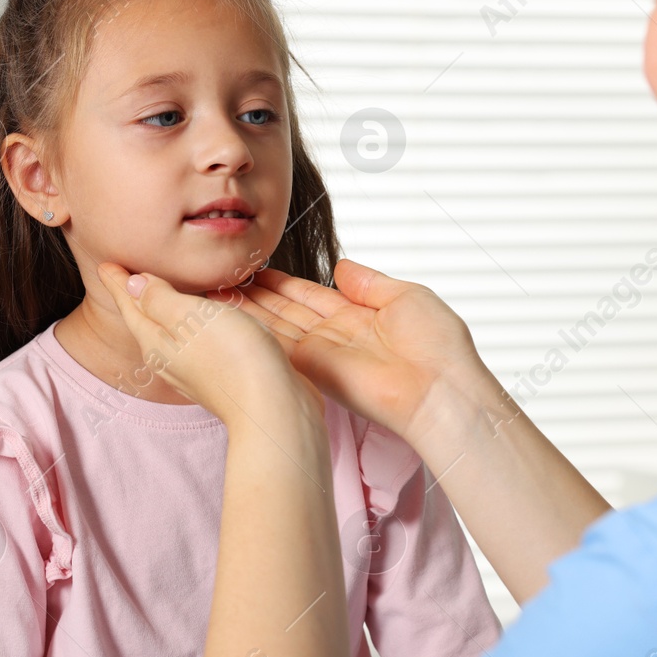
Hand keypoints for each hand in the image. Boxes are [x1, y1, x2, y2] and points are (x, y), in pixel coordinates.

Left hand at [97, 262, 323, 426]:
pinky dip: (190, 323)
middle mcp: (171, 359)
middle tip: (124, 275)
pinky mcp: (221, 375)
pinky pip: (195, 341)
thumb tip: (134, 285)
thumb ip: (160, 299)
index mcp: (157, 343)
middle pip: (145, 321)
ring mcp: (196, 371)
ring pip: (170, 332)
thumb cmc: (235, 359)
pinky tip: (201, 319)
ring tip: (159, 291)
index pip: (131, 306)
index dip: (118, 282)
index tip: (106, 265)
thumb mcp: (190, 317)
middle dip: (135, 298)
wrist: (273, 409)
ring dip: (163, 310)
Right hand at [213, 259, 486, 441]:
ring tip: (216, 292)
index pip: (310, 295)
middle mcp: (336, 336)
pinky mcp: (314, 370)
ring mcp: (323, 355)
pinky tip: (231, 314)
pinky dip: (255, 329)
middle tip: (223, 279)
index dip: (282, 282)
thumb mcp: (406, 297)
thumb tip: (341, 266)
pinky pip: (279, 345)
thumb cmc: (438, 346)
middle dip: (256, 296)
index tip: (256, 269)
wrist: (441, 390)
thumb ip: (369, 282)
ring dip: (248, 310)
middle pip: (286, 311)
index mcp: (360, 316)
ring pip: (276, 326)